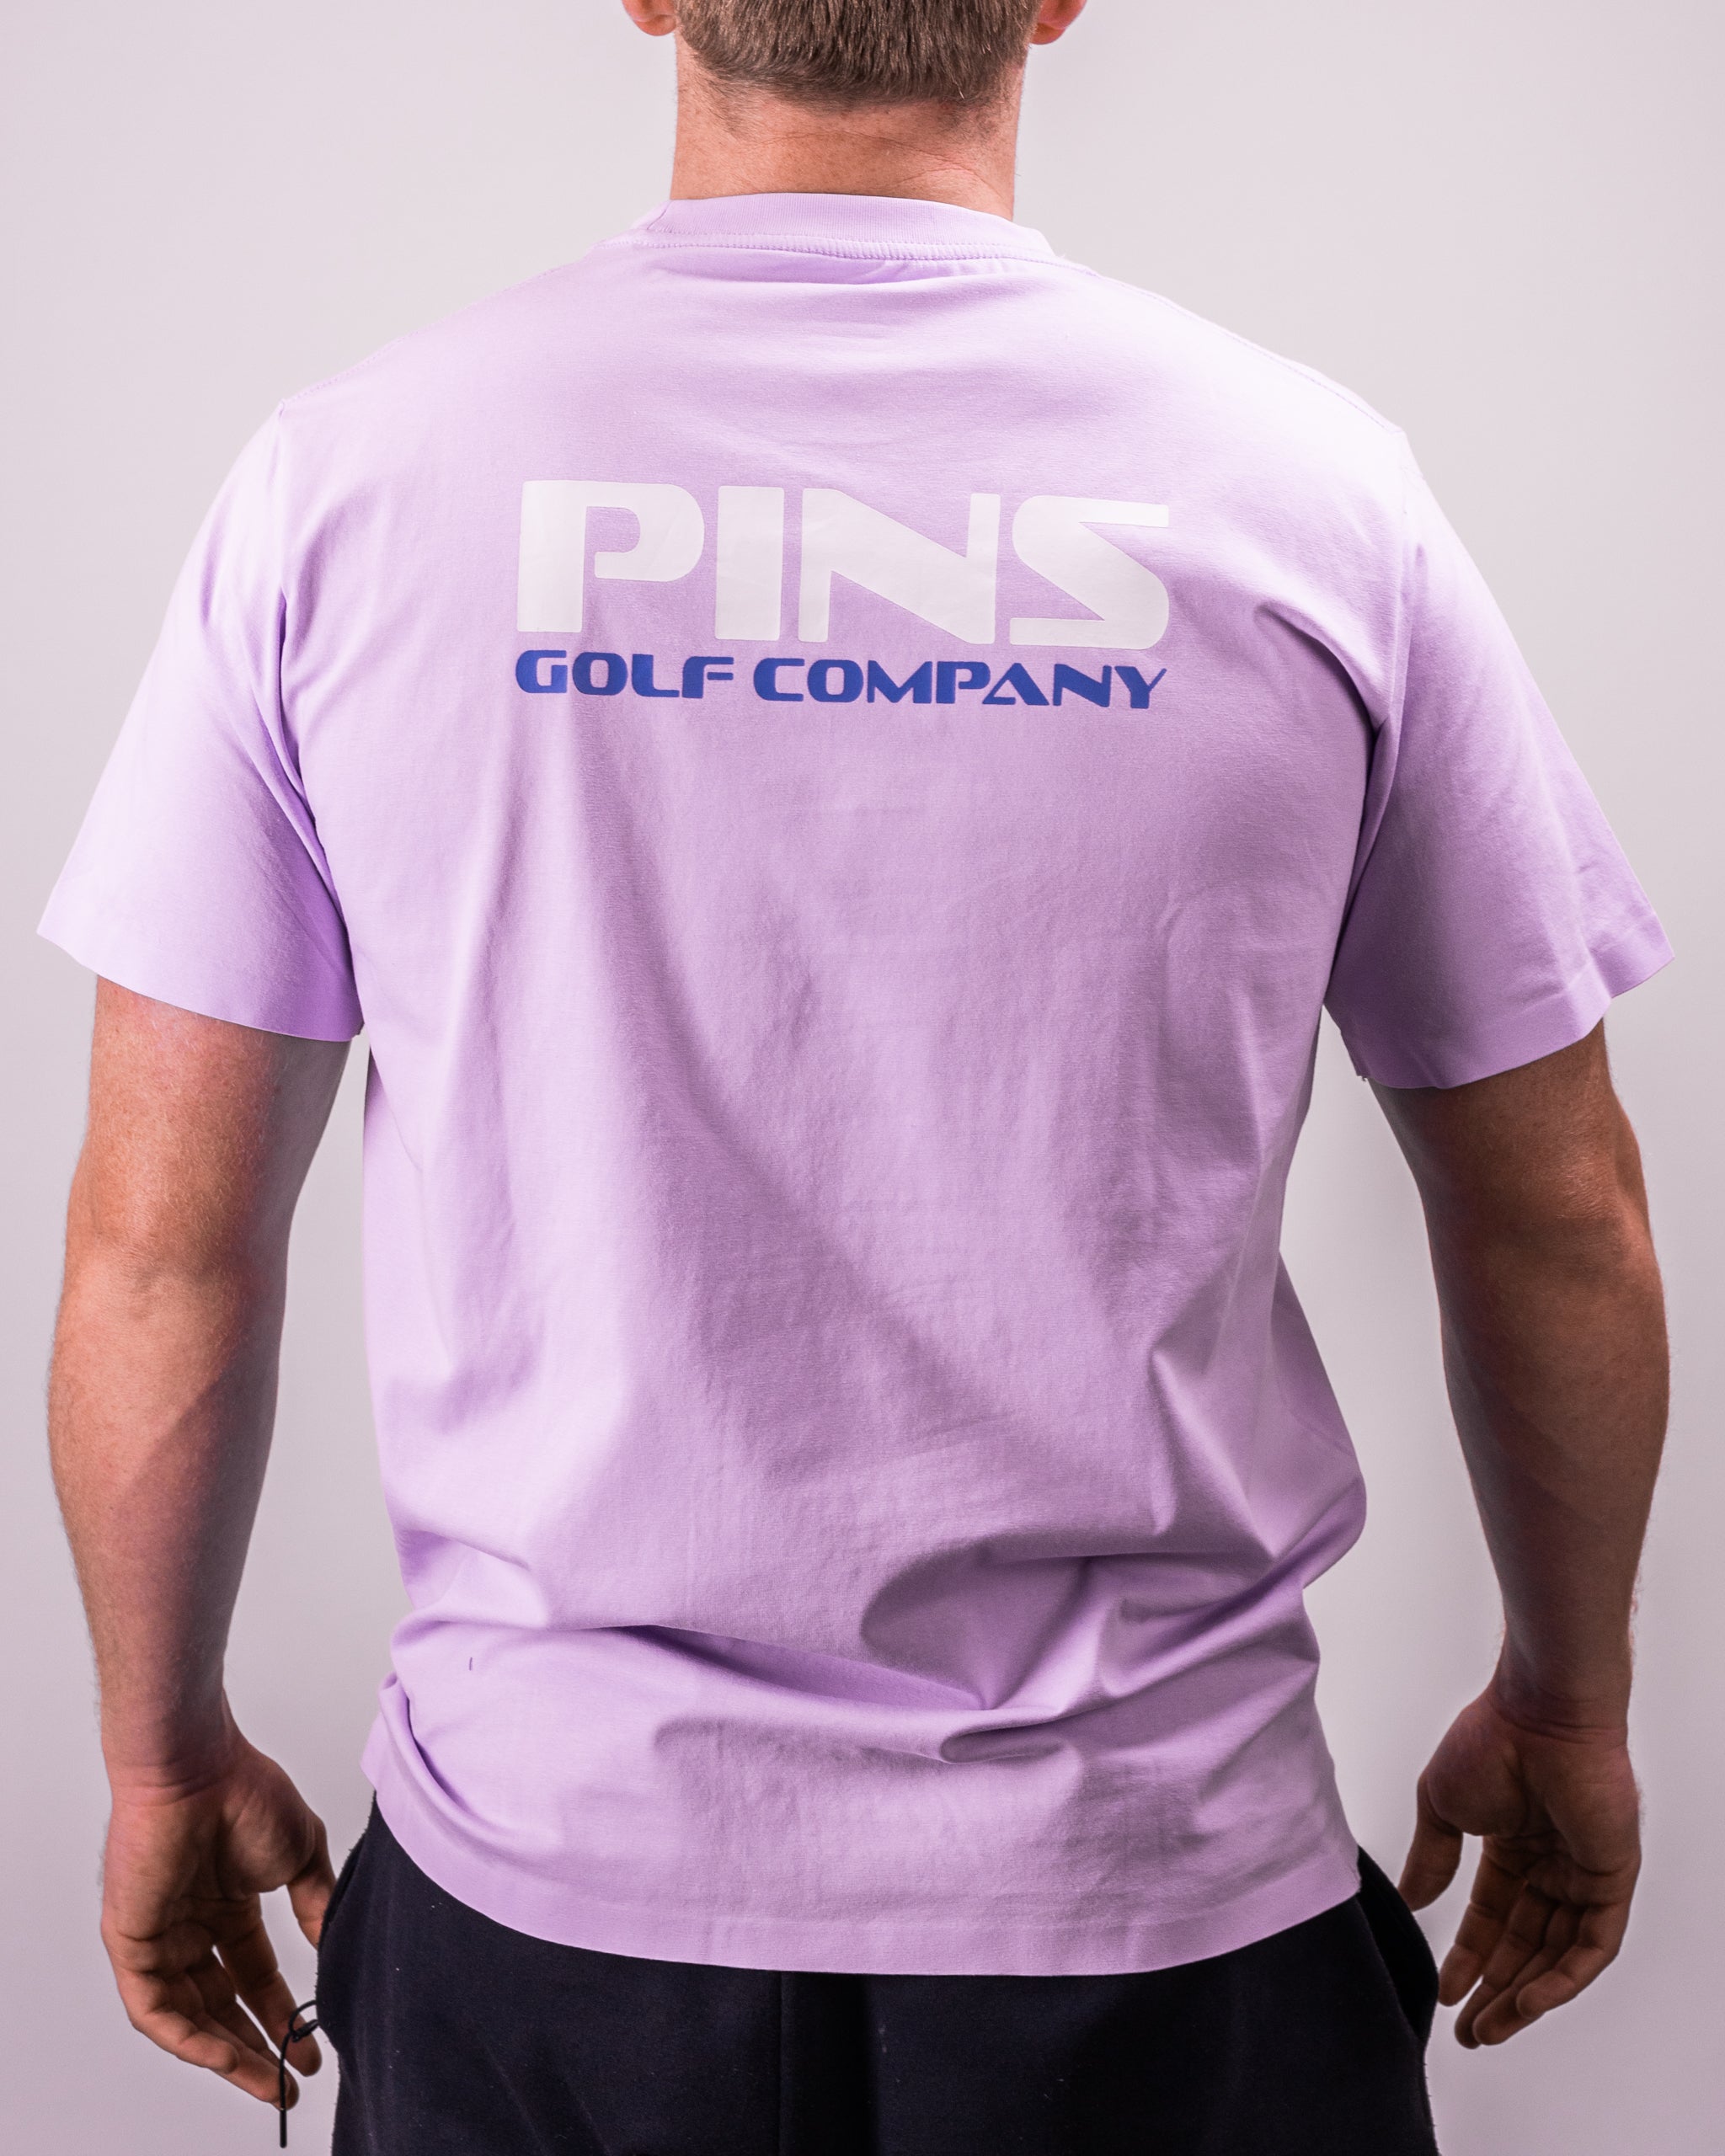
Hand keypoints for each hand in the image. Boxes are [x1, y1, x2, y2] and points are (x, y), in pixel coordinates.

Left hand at [100, 1723, 336, 2109]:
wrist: (200, 1768)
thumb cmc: (247, 1792)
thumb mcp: (302, 1856)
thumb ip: (316, 1904)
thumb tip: (335, 1945)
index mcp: (228, 1905)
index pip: (254, 1976)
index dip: (283, 2014)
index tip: (311, 2047)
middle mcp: (191, 1927)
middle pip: (221, 2007)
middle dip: (257, 2047)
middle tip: (288, 2082)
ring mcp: (159, 1937)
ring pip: (188, 2017)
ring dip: (226, 2054)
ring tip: (266, 2081)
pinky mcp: (131, 1944)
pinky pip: (155, 2009)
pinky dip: (188, 2038)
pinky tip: (224, 2056)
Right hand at [1400, 1678, 1641, 2046]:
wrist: (1538, 1715)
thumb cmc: (1490, 1740)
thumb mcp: (1441, 1806)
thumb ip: (1431, 1859)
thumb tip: (1411, 1901)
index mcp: (1513, 1844)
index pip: (1493, 1917)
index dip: (1469, 1957)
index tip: (1445, 1993)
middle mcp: (1551, 1864)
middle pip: (1526, 1945)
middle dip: (1496, 1991)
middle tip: (1470, 2031)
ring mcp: (1584, 1873)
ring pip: (1558, 1953)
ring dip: (1526, 1995)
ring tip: (1491, 2026)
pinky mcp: (1612, 1879)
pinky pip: (1592, 1944)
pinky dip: (1563, 1977)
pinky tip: (1529, 2000)